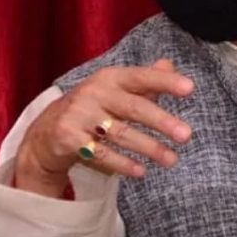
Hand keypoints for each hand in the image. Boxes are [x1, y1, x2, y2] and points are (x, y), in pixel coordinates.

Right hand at [14, 59, 193, 197]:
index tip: (190, 88)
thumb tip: (169, 65)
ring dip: (148, 148)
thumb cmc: (92, 108)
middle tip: (186, 135)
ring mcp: (79, 115)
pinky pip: (101, 154)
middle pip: (133, 107)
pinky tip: (141, 171)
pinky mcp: (68, 138)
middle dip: (162, 121)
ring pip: (120, 133)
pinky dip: (122, 164)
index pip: (141, 77)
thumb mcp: (115, 90)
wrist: (46, 131)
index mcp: (109, 78)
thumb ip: (144, 80)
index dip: (165, 81)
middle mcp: (93, 93)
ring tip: (171, 160)